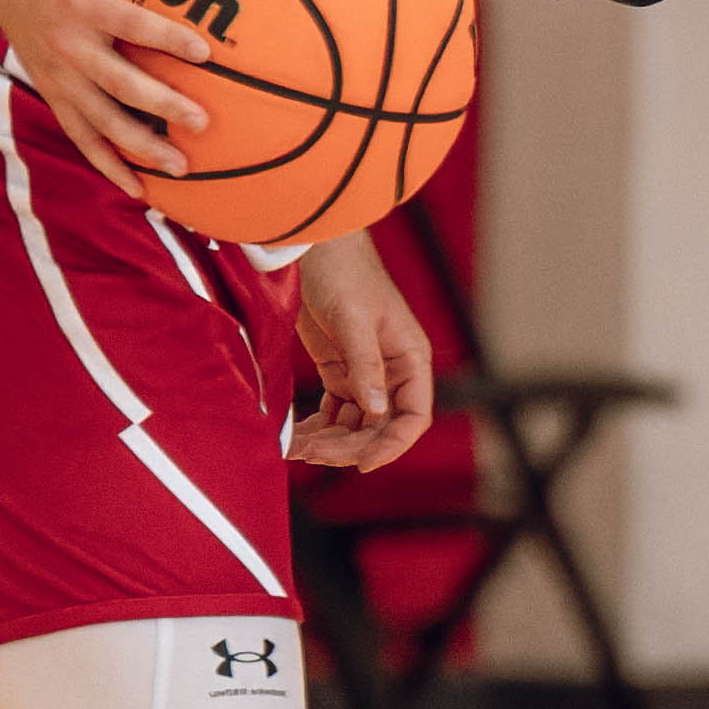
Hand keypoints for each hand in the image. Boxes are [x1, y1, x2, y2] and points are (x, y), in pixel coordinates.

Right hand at [0, 0, 223, 186]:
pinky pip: (82, 136)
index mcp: (80, 0)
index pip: (129, 23)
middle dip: (159, 106)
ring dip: (138, 147)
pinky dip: (108, 164)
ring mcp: (58, 74)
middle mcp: (67, 44)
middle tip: (202, 122)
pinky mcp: (54, 92)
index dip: (166, 38)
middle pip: (117, 83)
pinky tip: (140, 190)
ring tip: (181, 168)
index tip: (206, 52)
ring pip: (99, 120)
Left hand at [283, 229, 437, 470]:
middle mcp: (391, 370)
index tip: (361, 464)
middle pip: (378, 426)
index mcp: (410, 358)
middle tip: (311, 452)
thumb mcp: (354, 317)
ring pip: (354, 424)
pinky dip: (317, 426)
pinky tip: (297, 434)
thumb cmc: (343, 270)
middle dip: (347, 445)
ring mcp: (364, 372)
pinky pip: (334, 411)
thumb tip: (376, 410)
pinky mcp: (338, 369)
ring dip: (328, 440)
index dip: (392, 445)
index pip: (413, 416)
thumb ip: (365, 364)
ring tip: (295, 447)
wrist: (315, 243)